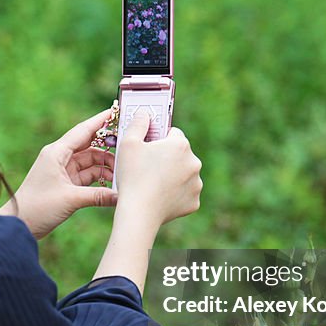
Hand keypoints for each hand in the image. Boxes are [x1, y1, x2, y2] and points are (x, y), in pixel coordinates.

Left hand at [0, 107, 118, 238]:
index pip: (83, 131)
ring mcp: (63, 170)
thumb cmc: (37, 207)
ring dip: (105, 166)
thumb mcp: (70, 199)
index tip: (116, 112)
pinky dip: (99, 178)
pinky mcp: (65, 183)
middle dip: (108, 146)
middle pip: (89, 145)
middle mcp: (60, 157)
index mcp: (57, 152)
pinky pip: (87, 175)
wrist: (19, 224)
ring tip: (123, 172)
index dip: (100, 121)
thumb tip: (121, 196)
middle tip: (129, 147)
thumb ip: (98, 196)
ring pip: (90, 161)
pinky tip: (112, 183)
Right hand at [115, 111, 201, 228]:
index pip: (173, 134)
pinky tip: (159, 197)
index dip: (158, 140)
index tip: (148, 148)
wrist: (139, 213)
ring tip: (152, 184)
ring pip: (183, 174)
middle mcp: (194, 162)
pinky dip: (174, 194)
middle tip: (147, 168)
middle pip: (179, 154)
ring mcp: (196, 183)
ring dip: (172, 176)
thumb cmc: (133, 175)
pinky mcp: (194, 202)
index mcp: (181, 144)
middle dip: (166, 158)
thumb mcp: (128, 143)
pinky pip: (184, 193)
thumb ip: (138, 123)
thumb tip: (144, 113)